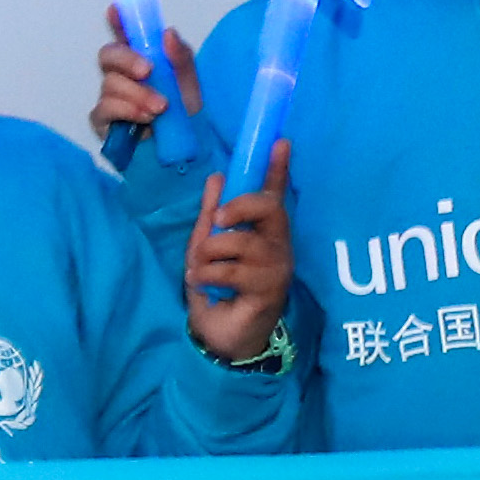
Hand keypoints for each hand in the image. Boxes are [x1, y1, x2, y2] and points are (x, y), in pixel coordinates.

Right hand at [94, 27, 193, 138]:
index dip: (117, 21)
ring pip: (110, 84)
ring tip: (160, 108)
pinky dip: (127, 111)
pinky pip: (105, 109)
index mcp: (142, 59)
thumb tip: (167, 33)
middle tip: (148, 70)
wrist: (184, 149)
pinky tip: (145, 119)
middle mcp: (122, 74)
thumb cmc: (185, 112)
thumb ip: (180, 56)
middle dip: (127, 60)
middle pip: (108, 54)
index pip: (125, 34)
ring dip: (137, 94)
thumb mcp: (189, 82)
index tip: (115, 10)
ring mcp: (110, 96)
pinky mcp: (104, 120)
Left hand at [183, 140, 296, 358]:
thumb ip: (211, 216)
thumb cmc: (216, 290)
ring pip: (242, 243)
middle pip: (269, 208)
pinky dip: (208, 275)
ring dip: (210, 254)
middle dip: (239, 207)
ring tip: (200, 269)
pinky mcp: (268, 291)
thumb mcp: (205, 247)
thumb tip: (216, 178)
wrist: (219, 337)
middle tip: (216, 221)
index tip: (279, 142)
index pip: (275, 194)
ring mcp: (276, 269)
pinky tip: (204, 286)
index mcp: (264, 233)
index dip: (277, 169)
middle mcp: (277, 247)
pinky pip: (233, 271)